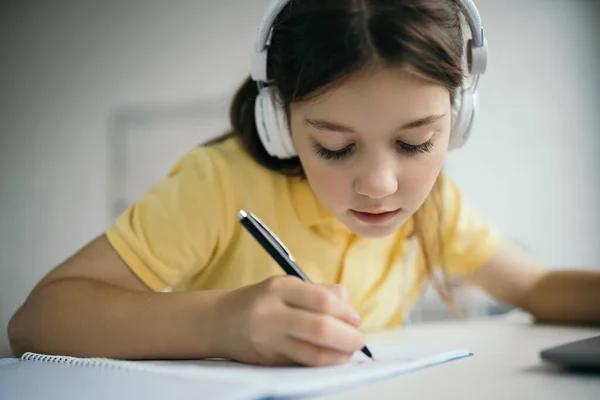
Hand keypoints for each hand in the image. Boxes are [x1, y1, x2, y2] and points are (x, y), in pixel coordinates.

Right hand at [215, 276, 364, 365]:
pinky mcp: (268, 361)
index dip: (346, 312)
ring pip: (314, 355)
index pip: (322, 300)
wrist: (221, 322)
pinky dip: (324, 362)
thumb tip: (350, 311)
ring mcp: (268, 341)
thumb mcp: (287, 285)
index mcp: (279, 288)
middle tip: (359, 340)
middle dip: (348, 338)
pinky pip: (304, 365)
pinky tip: (331, 356)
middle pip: (321, 329)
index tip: (355, 318)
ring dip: (340, 355)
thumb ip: (321, 292)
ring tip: (348, 350)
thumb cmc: (263, 301)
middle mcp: (271, 314)